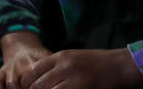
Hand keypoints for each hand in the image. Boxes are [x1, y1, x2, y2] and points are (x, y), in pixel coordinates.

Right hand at [0, 31, 52, 88]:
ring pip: (12, 84)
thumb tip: (74, 82)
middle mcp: (23, 64)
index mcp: (37, 60)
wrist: (20, 43)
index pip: (41, 78)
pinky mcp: (1, 71)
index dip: (46, 87)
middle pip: (26, 82)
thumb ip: (56, 68)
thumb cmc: (39, 55)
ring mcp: (11, 68)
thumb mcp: (50, 57)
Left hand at [21, 48, 142, 88]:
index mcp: (59, 57)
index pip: (33, 70)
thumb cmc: (94, 62)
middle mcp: (64, 67)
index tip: (25, 88)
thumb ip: (55, 65)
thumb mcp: (71, 57)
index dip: (26, 82)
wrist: (117, 66)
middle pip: (38, 84)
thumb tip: (37, 76)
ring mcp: (73, 79)